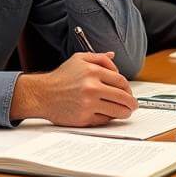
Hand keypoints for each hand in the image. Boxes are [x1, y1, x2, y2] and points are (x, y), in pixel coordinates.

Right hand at [10, 52, 137, 125]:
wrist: (42, 94)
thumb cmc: (60, 78)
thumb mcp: (78, 59)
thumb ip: (98, 57)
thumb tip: (113, 56)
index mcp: (92, 71)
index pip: (121, 81)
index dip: (128, 88)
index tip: (129, 92)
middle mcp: (91, 87)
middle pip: (123, 97)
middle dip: (131, 103)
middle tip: (133, 105)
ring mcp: (88, 104)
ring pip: (117, 111)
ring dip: (125, 112)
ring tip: (125, 112)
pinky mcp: (84, 118)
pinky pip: (104, 120)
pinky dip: (109, 118)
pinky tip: (108, 115)